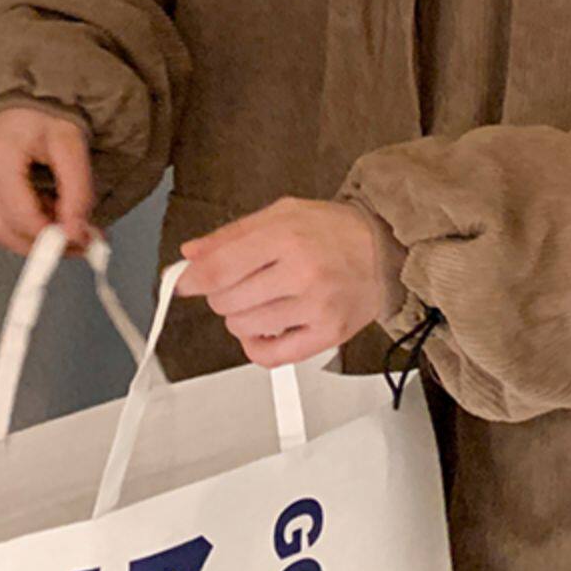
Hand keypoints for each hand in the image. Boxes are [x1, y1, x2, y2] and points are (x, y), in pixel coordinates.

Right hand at [0, 107, 93, 254]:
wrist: (26, 95)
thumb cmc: (48, 114)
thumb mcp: (72, 147)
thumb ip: (78, 192)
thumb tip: (77, 234)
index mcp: (0, 157)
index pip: (22, 216)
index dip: (51, 237)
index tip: (82, 242)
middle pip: (6, 230)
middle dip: (44, 246)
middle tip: (81, 245)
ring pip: (1, 229)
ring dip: (37, 239)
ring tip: (71, 228)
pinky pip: (1, 217)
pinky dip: (30, 225)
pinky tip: (54, 214)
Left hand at [176, 198, 387, 367]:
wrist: (387, 249)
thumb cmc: (335, 231)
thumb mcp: (282, 214)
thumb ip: (232, 234)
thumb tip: (192, 255)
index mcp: (287, 236)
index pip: (220, 269)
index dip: (192, 280)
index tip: (183, 283)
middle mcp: (302, 272)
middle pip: (227, 301)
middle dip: (222, 295)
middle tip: (239, 285)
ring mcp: (316, 306)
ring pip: (244, 327)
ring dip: (241, 318)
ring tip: (260, 302)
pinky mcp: (328, 334)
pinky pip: (273, 356)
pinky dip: (257, 347)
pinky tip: (263, 331)